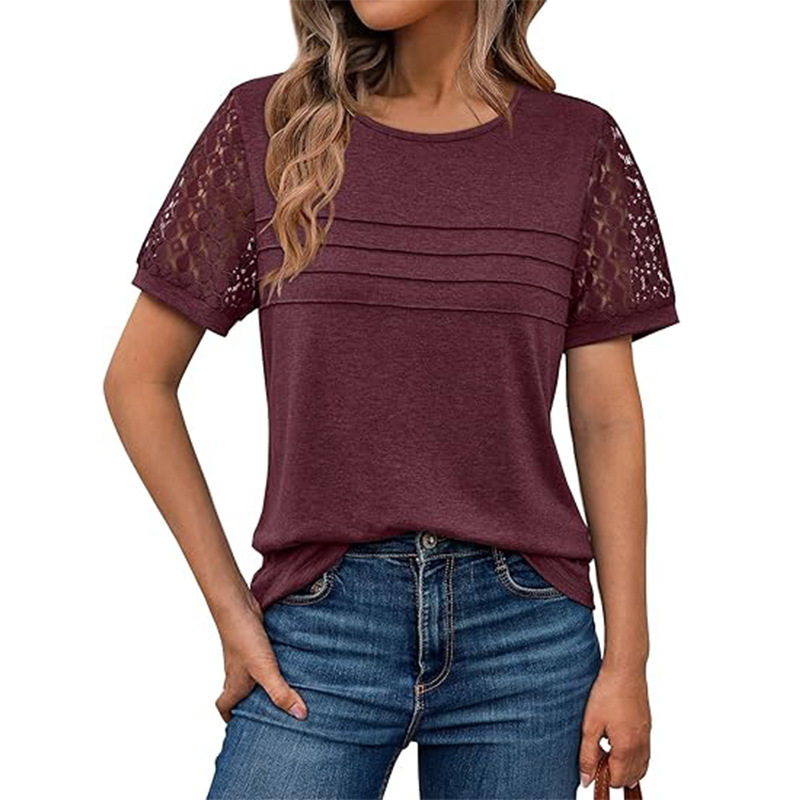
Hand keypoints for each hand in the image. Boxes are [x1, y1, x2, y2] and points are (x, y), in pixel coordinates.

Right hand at [213, 589, 307, 722]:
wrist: (238, 606)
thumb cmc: (243, 639)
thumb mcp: (265, 670)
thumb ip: (281, 693)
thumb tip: (300, 715)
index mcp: (234, 685)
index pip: (224, 706)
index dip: (229, 717)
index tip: (241, 726)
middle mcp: (237, 672)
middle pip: (239, 693)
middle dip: (251, 703)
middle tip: (270, 712)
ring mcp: (245, 656)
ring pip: (251, 675)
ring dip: (264, 682)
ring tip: (284, 689)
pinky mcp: (255, 643)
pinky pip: (262, 658)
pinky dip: (271, 663)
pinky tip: (287, 662)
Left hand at [579, 664, 650, 789]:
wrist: (625, 670)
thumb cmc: (607, 693)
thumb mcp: (590, 725)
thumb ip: (588, 755)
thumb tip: (586, 780)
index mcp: (626, 749)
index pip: (617, 781)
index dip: (602, 775)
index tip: (591, 760)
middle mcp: (641, 747)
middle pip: (630, 778)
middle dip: (613, 773)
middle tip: (597, 753)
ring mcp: (646, 738)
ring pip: (640, 768)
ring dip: (624, 767)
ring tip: (606, 748)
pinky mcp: (647, 728)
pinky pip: (644, 755)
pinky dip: (633, 757)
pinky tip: (617, 742)